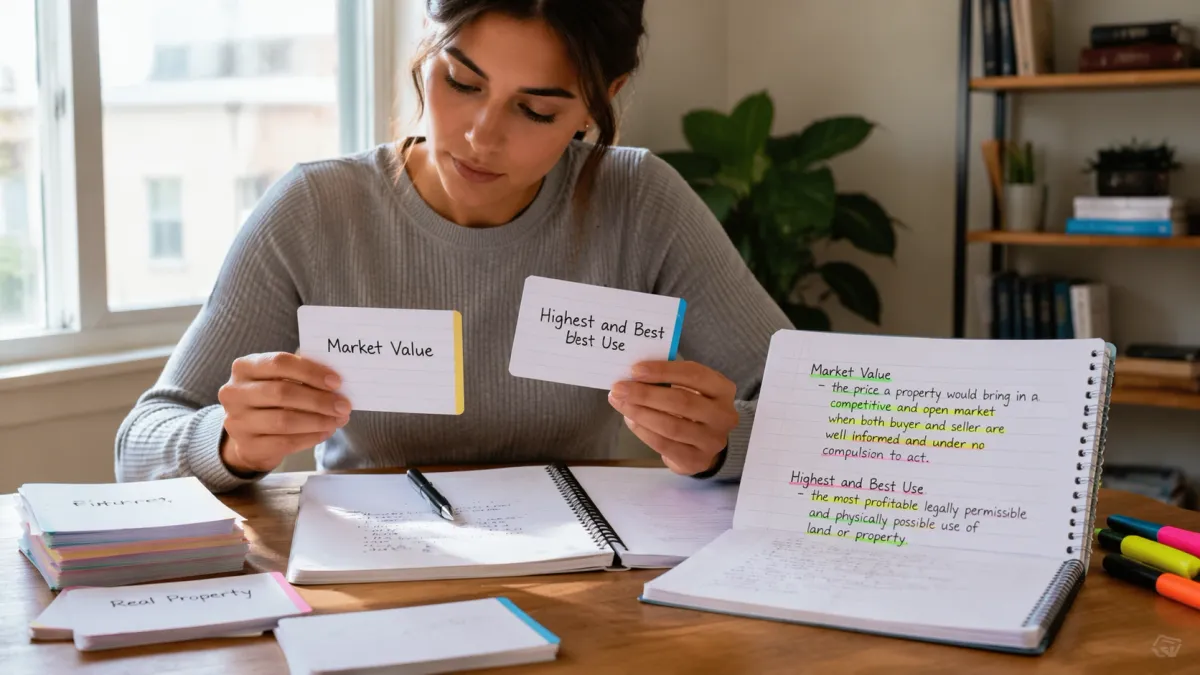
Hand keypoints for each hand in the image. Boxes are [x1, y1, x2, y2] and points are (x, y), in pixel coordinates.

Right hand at [217, 352, 349, 474]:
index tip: (337, 381)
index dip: (311, 372)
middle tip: (344, 405)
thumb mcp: (279, 380)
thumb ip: (301, 376)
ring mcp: (237, 421)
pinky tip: (326, 432)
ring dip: (318, 420)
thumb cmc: (271, 399)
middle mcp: (234, 392)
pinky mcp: (247, 446)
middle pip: (282, 393)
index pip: (279, 363)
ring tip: (339, 419)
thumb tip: (336, 383)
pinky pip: (284, 443)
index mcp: (244, 367)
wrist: (249, 435)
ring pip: (284, 421)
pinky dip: (310, 437)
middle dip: (319, 399)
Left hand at [608, 359, 738, 475]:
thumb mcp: (690, 387)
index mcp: (723, 389)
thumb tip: (634, 376)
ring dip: (640, 413)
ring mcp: (712, 441)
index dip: (663, 371)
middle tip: (620, 388)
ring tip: (620, 403)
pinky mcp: (697, 460)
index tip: (635, 370)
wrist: (705, 443)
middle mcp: (723, 416)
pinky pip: (665, 445)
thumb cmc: (693, 406)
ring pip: (671, 425)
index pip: (694, 374)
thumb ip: (668, 379)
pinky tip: (630, 420)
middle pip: (681, 401)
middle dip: (646, 394)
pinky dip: (643, 431)